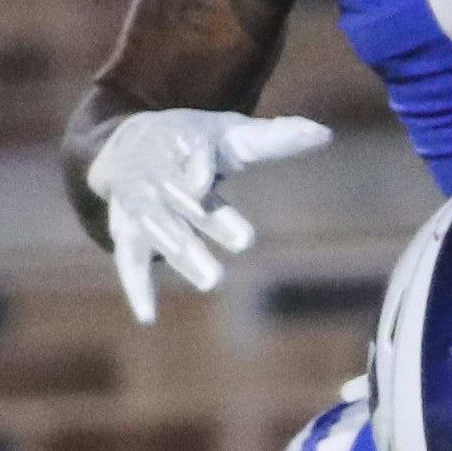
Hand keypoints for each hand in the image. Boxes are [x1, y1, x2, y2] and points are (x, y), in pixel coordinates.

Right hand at [85, 108, 332, 322]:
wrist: (129, 144)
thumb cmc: (193, 140)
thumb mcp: (229, 134)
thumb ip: (274, 138)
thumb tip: (325, 134)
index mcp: (183, 144)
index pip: (192, 155)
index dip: (196, 167)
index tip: (204, 182)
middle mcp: (159, 175)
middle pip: (183, 199)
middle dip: (208, 219)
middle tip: (245, 241)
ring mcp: (140, 205)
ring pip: (159, 230)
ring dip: (184, 254)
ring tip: (212, 281)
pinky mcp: (127, 232)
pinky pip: (129, 260)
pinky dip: (137, 287)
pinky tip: (149, 317)